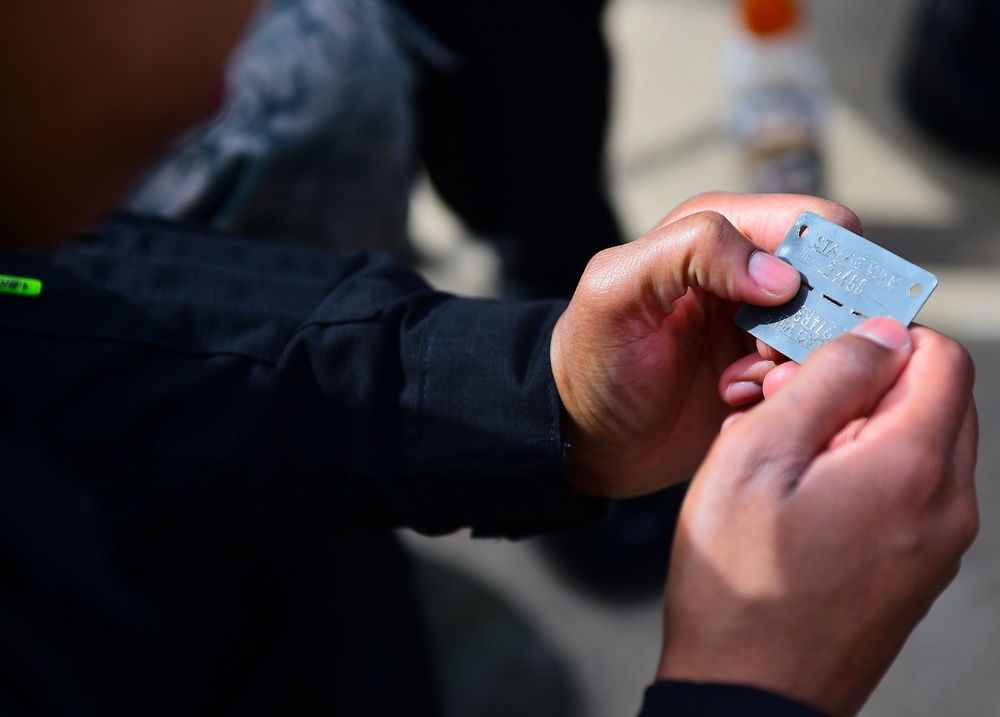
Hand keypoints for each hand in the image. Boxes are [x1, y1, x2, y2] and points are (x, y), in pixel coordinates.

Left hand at [551, 191, 862, 496]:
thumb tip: (782, 276)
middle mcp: (751, 273)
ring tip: (739, 389)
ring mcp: (764, 327)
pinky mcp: (769, 375)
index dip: (821, 262)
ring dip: (797, 367)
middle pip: (834, 282)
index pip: (812, 222)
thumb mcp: (618, 290)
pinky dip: (786, 393)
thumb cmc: (593, 358)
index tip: (793, 311)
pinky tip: (735, 406)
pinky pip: (813, 377)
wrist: (586, 437)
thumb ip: (691, 251)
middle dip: (816, 324)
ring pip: (830, 335)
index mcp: (718, 231)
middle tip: (765, 363)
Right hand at [658, 318, 978, 716]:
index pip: (938, 355)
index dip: (877, 336)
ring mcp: (939, 545)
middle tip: (785, 405)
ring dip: (856, 428)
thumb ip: (826, 381)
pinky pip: (907, 491)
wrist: (749, 692)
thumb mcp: (758, 457)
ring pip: (916, 444)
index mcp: (912, 466)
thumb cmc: (739, 580)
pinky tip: (797, 498)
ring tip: (782, 456)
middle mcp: (947, 505)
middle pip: (931, 398)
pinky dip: (862, 472)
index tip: (817, 351)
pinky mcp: (918, 571)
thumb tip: (881, 334)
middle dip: (862, 382)